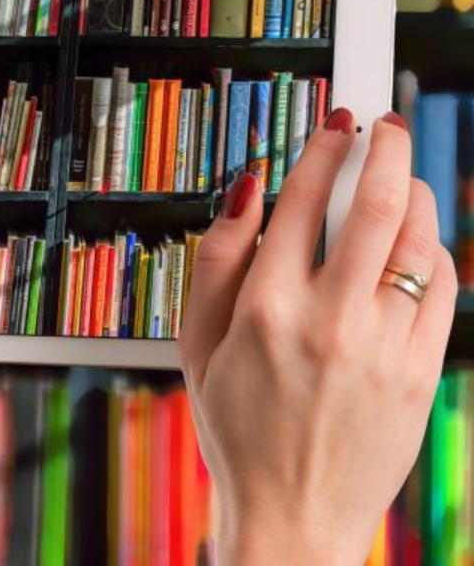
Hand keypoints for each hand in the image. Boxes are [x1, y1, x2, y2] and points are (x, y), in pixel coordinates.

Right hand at [179, 109, 457, 565]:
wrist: (292, 516)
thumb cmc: (237, 426)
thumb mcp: (197, 343)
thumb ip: (215, 257)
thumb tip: (246, 191)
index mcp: (267, 309)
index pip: (303, 200)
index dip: (323, 148)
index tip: (335, 123)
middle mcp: (329, 321)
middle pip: (376, 205)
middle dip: (388, 147)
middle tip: (389, 124)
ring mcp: (383, 348)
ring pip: (420, 241)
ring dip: (415, 193)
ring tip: (402, 180)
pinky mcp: (420, 373)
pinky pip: (443, 289)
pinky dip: (435, 250)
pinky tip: (414, 244)